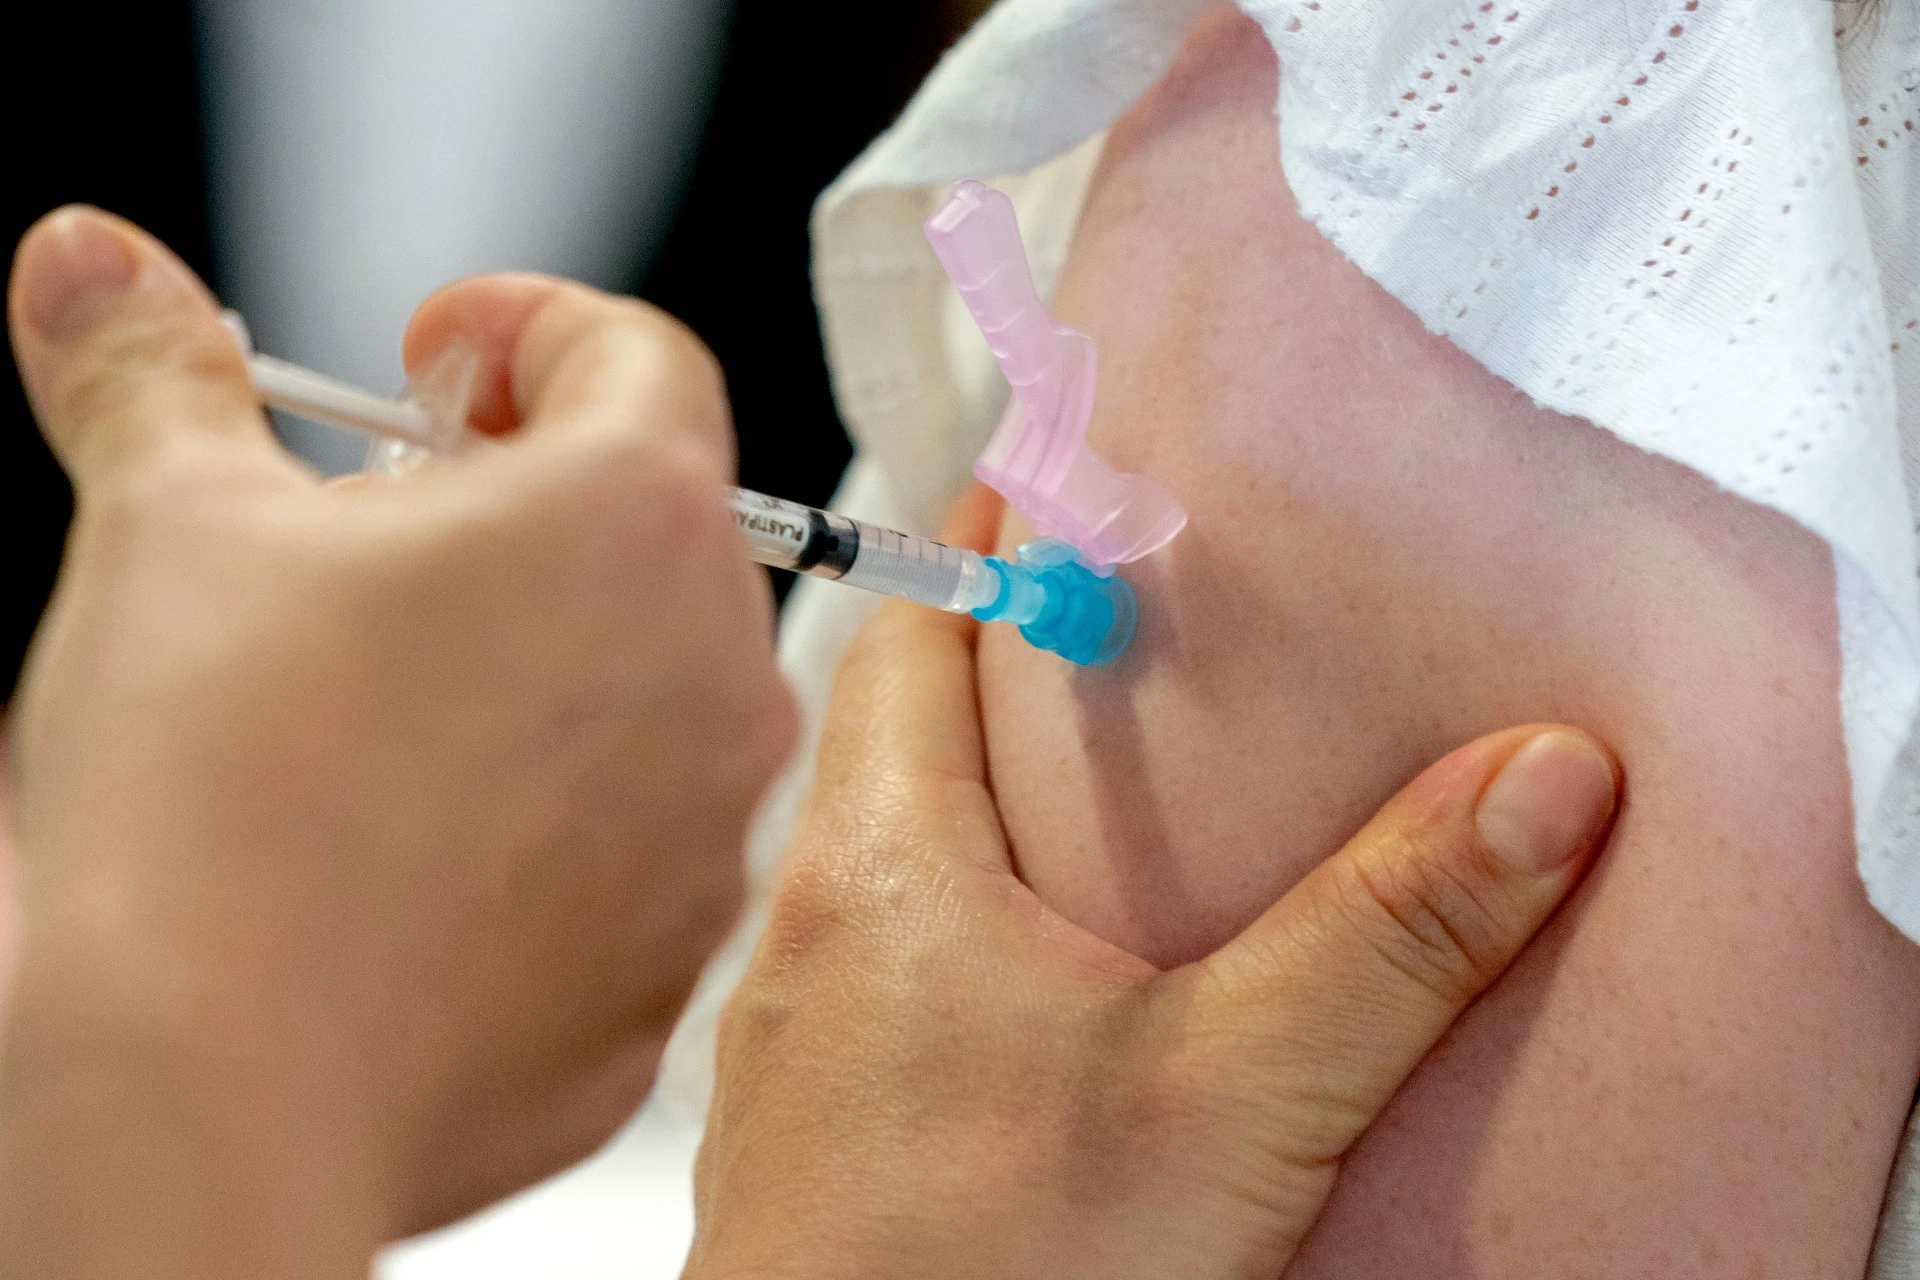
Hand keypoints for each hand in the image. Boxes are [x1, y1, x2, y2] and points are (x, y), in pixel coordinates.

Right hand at [0, 209, 794, 1275]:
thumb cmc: (215, 804)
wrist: (214, 1088)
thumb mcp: (166, 526)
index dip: (526, 329)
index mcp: (635, 514)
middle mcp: (717, 664)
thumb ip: (152, 365)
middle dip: (524, 499)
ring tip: (387, 701)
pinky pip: (634, 839)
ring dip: (548, 659)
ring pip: (654, 685)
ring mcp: (712, 826)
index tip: (436, 359)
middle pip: (655, 523)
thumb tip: (95, 261)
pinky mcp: (671, 953)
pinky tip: (424, 840)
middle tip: (381, 537)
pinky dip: (555, 810)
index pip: (636, 352)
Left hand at [687, 486, 1620, 1279]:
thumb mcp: (1230, 1096)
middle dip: (1008, 674)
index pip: (913, 628)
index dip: (991, 540)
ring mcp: (797, 1039)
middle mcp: (811, 933)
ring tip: (1111, 812)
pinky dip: (967, 937)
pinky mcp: (823, 1132)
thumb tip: (1534, 782)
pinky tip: (1049, 1001)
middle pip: (900, 738)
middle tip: (1130, 642)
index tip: (1070, 478)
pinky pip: (885, 975)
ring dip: (987, 814)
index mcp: (883, 868)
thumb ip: (1388, 935)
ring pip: (891, 862)